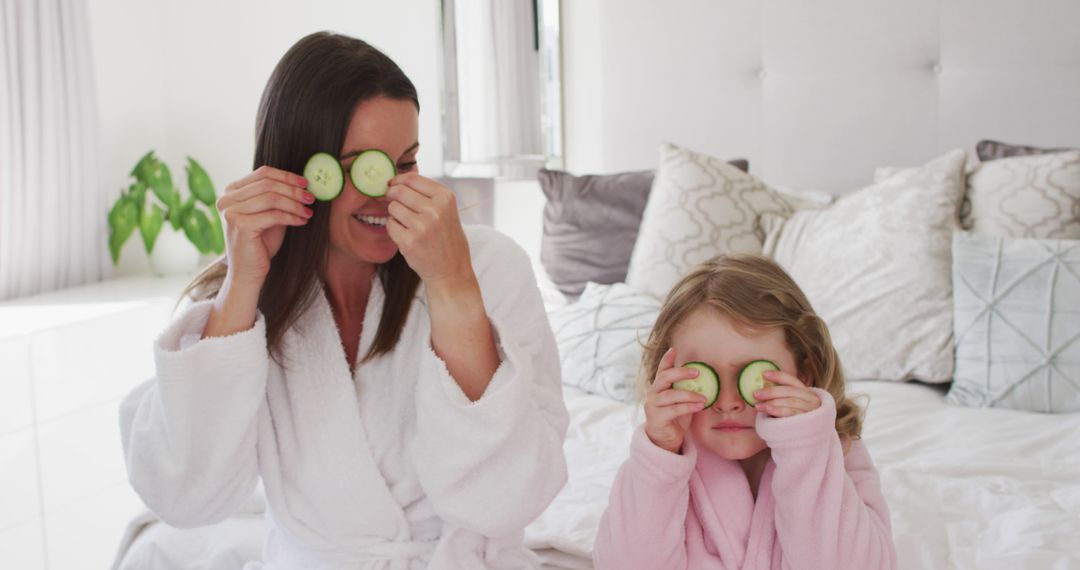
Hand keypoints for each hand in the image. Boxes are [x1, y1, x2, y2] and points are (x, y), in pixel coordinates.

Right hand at [216, 166, 314, 284]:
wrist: (249, 272)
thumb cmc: (260, 244)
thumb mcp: (269, 214)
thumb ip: (277, 197)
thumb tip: (302, 183)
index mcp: (231, 192)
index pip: (262, 173)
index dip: (286, 176)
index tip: (306, 183)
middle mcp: (227, 199)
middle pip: (268, 184)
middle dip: (294, 190)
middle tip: (311, 197)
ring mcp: (231, 212)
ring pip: (272, 198)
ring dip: (295, 204)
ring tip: (309, 211)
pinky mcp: (241, 225)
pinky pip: (274, 215)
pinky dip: (292, 217)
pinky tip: (303, 221)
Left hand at [385, 173, 473, 285]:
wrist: (451, 271)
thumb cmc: (446, 239)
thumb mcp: (446, 210)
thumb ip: (426, 194)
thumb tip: (396, 181)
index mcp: (446, 197)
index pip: (412, 178)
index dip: (397, 180)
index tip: (392, 185)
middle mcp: (436, 209)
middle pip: (399, 191)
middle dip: (391, 195)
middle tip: (391, 202)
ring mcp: (422, 226)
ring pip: (393, 208)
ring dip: (395, 214)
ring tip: (408, 225)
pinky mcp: (409, 241)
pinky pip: (390, 225)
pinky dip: (394, 229)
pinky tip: (407, 236)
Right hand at [644, 348, 706, 453]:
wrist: (665, 440)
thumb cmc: (675, 418)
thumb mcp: (682, 402)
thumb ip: (687, 391)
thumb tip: (707, 381)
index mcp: (659, 387)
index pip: (661, 370)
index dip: (666, 359)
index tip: (673, 349)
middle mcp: (653, 393)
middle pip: (664, 377)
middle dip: (681, 373)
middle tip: (698, 372)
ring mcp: (653, 405)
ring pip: (671, 395)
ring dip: (689, 395)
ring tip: (704, 398)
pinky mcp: (656, 418)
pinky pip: (674, 410)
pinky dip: (688, 407)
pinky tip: (699, 406)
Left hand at [753, 369, 820, 417]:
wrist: (806, 440)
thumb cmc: (794, 421)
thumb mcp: (789, 406)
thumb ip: (780, 397)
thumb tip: (760, 389)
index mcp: (807, 392)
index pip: (792, 380)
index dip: (778, 376)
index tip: (764, 374)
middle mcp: (812, 400)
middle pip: (790, 391)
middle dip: (771, 391)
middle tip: (756, 394)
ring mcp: (811, 411)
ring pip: (791, 402)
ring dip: (772, 402)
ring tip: (758, 405)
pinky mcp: (808, 422)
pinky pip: (792, 413)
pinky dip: (778, 410)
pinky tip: (769, 410)